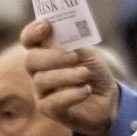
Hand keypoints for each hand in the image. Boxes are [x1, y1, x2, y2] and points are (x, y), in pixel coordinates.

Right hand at [21, 19, 120, 135]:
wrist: (107, 99)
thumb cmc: (93, 72)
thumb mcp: (87, 53)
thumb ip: (74, 43)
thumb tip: (64, 33)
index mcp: (45, 52)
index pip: (29, 39)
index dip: (32, 32)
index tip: (46, 26)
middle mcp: (38, 71)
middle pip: (30, 60)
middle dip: (52, 56)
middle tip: (74, 57)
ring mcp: (41, 91)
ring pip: (42, 81)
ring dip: (67, 75)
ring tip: (85, 74)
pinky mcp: (48, 109)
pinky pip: (52, 102)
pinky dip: (71, 94)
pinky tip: (86, 90)